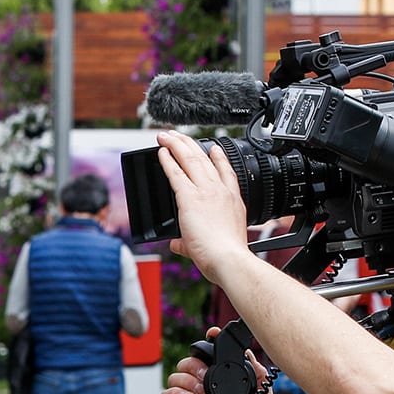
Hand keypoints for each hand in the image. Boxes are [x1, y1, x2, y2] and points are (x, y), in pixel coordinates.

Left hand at [154, 130, 253, 277]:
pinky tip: (161, 152)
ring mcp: (206, 192)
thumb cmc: (227, 254)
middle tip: (179, 135)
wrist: (228, 259)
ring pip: (190, 159)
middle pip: (204, 158)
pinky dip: (167, 160)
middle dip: (189, 143)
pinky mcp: (190, 197)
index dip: (219, 156)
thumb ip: (190, 241)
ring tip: (166, 135)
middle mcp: (220, 191)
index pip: (226, 171)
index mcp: (232, 200)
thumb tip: (178, 244)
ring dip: (176, 144)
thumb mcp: (219, 240)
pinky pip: (176, 173)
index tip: (214, 147)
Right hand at [162, 330, 276, 393]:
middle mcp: (202, 391)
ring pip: (175, 377)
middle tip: (206, 376)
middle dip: (195, 363)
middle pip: (187, 363)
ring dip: (186, 379)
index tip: (212, 336)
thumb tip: (252, 356)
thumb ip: (260, 380)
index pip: (208, 359)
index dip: (207, 344)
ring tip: (200, 392)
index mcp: (219, 386)